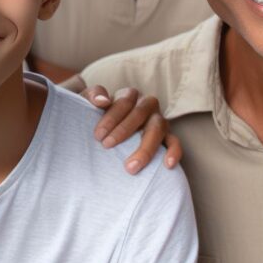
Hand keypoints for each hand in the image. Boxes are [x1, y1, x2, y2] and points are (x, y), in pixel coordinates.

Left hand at [62, 74, 181, 173]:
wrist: (103, 133)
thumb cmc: (94, 116)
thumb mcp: (87, 103)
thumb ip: (91, 96)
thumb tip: (102, 101)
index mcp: (129, 95)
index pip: (124, 101)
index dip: (111, 118)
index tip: (98, 136)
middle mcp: (146, 105)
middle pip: (140, 113)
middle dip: (123, 131)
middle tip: (107, 146)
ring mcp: (158, 120)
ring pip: (158, 128)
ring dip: (145, 147)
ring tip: (131, 167)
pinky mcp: (167, 136)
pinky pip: (175, 142)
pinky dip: (174, 152)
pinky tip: (167, 165)